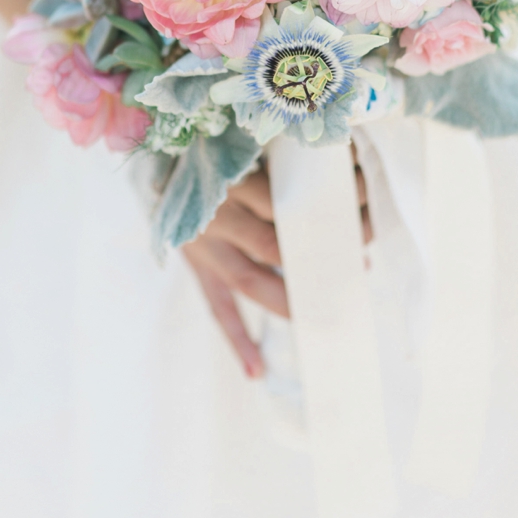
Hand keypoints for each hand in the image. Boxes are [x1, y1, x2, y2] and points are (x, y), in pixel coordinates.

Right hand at [182, 153, 370, 378]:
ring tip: (327, 314)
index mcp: (227, 180)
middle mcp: (214, 216)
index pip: (281, 201)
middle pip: (271, 243)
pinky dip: (237, 339)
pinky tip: (257, 371)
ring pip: (250, 280)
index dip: (320, 211)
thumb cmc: (212, 150)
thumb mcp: (239, 147)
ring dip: (289, 300)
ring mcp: (202, 247)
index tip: (360, 216)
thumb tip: (340, 175)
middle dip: (315, 258)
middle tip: (358, 265)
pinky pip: (216, 307)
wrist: (156, 164)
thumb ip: (276, 159)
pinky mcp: (196, 266)